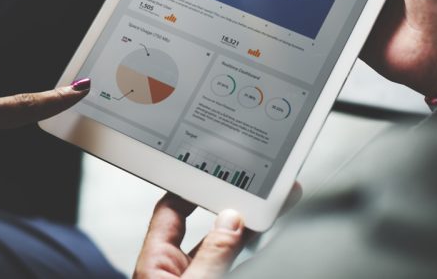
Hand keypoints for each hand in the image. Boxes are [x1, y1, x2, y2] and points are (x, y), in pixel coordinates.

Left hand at [135, 185, 301, 278]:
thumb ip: (214, 256)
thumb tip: (230, 218)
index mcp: (157, 265)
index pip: (171, 212)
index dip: (191, 188)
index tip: (215, 168)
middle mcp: (179, 274)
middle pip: (209, 230)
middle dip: (235, 208)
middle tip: (262, 187)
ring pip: (230, 252)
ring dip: (253, 232)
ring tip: (279, 208)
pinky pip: (240, 268)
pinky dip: (255, 257)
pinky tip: (275, 242)